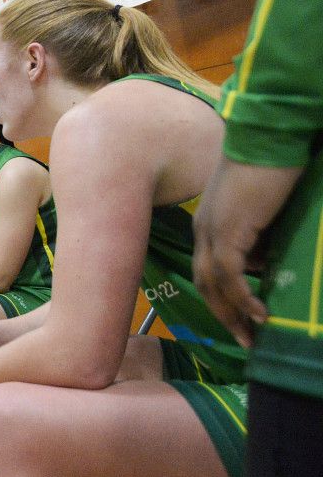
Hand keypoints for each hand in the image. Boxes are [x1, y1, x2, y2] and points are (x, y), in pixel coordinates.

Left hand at [193, 159, 298, 346]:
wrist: (269, 138)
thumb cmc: (272, 166)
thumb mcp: (264, 210)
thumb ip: (261, 236)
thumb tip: (267, 263)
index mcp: (208, 223)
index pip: (208, 269)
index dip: (222, 296)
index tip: (241, 318)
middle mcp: (204, 230)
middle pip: (205, 282)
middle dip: (224, 313)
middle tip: (245, 338)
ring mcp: (212, 231)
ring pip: (215, 284)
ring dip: (232, 313)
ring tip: (252, 336)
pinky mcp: (228, 231)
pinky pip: (231, 275)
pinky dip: (242, 297)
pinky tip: (260, 313)